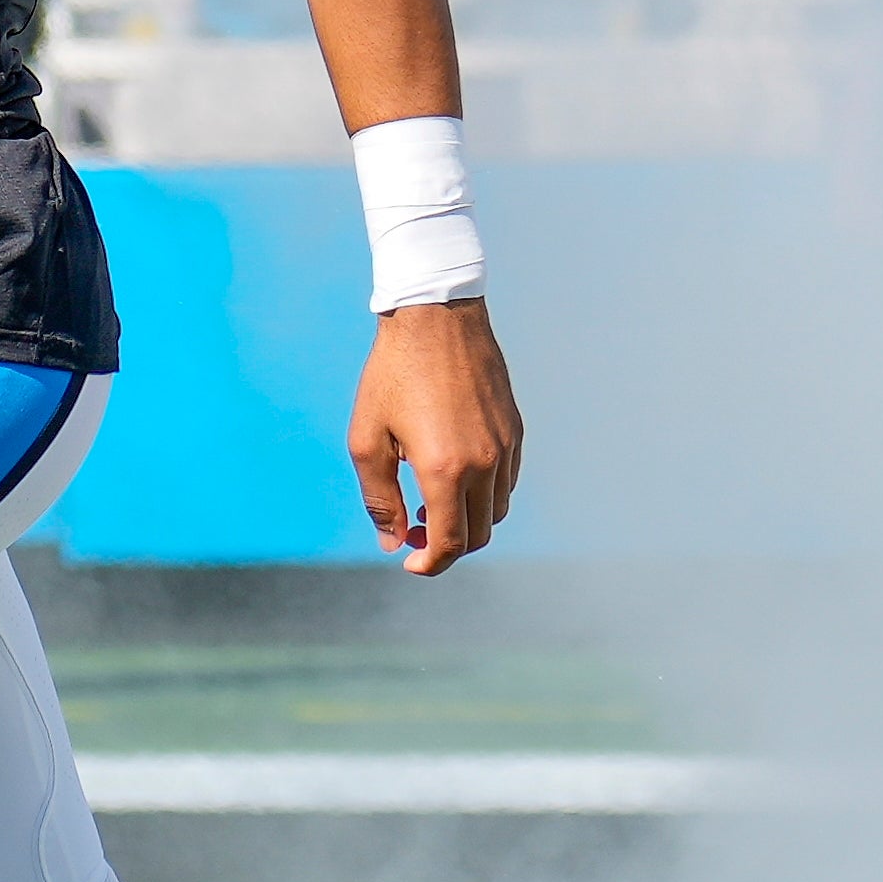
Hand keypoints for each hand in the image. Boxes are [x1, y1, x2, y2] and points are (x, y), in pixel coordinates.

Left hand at [348, 300, 523, 576]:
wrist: (434, 316)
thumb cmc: (392, 374)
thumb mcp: (367, 438)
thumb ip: (379, 498)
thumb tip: (393, 542)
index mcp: (444, 470)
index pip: (450, 543)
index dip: (430, 565)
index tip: (409, 562)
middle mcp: (484, 463)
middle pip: (478, 535)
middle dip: (447, 547)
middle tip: (415, 534)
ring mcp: (505, 446)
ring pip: (496, 510)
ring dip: (468, 521)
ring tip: (433, 505)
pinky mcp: (515, 429)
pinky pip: (508, 481)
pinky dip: (486, 494)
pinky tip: (456, 475)